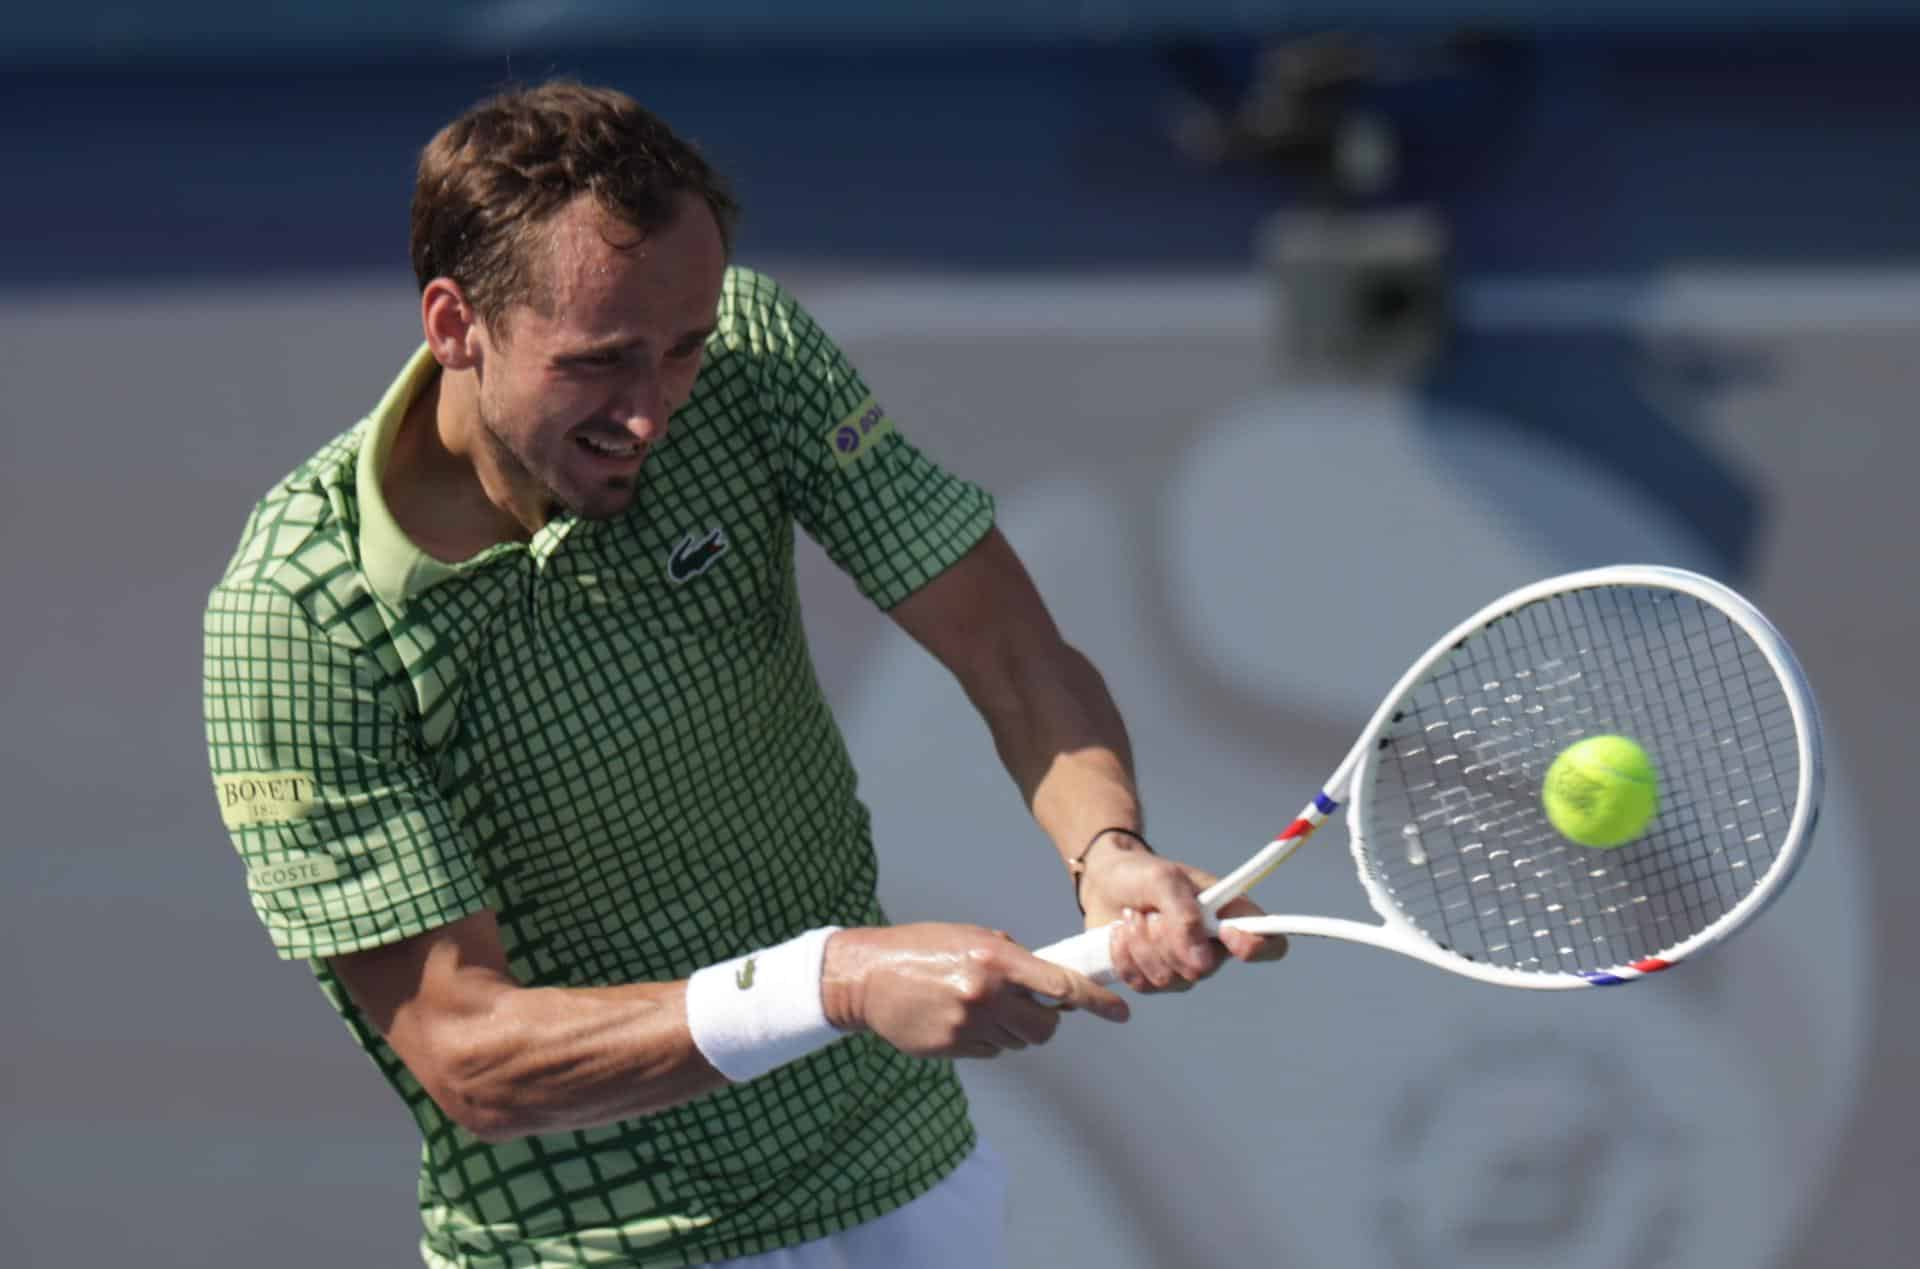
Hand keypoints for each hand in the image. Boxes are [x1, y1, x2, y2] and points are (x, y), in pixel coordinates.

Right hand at [820, 924, 1128, 1058]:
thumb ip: (1012, 958)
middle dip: (1045, 1021)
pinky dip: (985, 1040)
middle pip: (1044, 1028)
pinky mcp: (951, 1048)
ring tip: (980, 1006)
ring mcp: (968, 1025)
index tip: (1121, 1012)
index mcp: (996, 960)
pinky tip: (959, 1019)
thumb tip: (1050, 984)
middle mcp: (986, 994)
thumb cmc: (924, 949)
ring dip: (1011, 1030)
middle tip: (1029, 1008)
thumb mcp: (972, 937)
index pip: (1060, 985)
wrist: (869, 976)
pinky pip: (990, 1053)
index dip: (1096, 1001)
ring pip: (1017, 1043)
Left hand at [1077, 841, 1287, 992]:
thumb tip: (1200, 962)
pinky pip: (1143, 985)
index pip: (1271, 944)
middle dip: (1167, 939)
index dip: (1257, 948)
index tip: (1224, 932)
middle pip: (1204, 969)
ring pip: (1169, 980)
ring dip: (1141, 945)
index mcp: (1231, 915)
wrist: (1105, 882)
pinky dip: (1125, 958)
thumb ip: (1184, 914)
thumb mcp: (1163, 879)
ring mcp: (1184, 967)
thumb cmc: (1142, 874)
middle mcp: (1214, 947)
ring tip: (1132, 916)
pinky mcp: (1153, 979)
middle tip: (1151, 910)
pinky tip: (1120, 934)